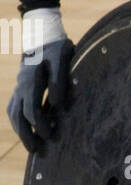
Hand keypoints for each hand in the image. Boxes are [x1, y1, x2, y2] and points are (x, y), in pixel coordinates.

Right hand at [6, 10, 73, 151]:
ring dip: (20, 130)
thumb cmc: (56, 46)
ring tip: (31, 146)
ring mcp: (18, 85)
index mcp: (31, 80)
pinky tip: (26, 129)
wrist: (42, 32)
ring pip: (13, 113)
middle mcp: (20, 85)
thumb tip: (57, 104)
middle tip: (37, 152)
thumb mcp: (62, 59)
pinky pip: (14, 107)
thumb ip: (60, 81)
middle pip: (18, 116)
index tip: (50, 136)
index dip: (40, 125)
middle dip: (26, 135)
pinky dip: (18, 120)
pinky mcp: (20, 86)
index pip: (31, 110)